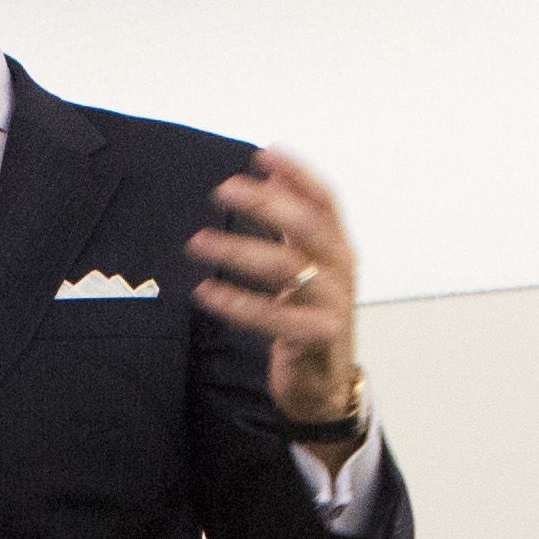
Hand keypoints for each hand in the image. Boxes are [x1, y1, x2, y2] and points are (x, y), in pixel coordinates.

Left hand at [183, 149, 362, 426]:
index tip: (265, 152)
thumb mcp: (307, 267)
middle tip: (222, 189)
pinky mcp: (317, 337)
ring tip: (197, 242)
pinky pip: (273, 316)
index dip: (298, 174)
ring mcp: (333, 304)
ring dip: (238, 250)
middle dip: (265, 202)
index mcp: (339, 248)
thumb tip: (271, 176)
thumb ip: (292, 226)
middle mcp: (341, 270)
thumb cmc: (310, 319)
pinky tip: (204, 292)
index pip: (325, 200)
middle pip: (307, 224)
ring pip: (286, 267)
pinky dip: (236, 302)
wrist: (326, 386)